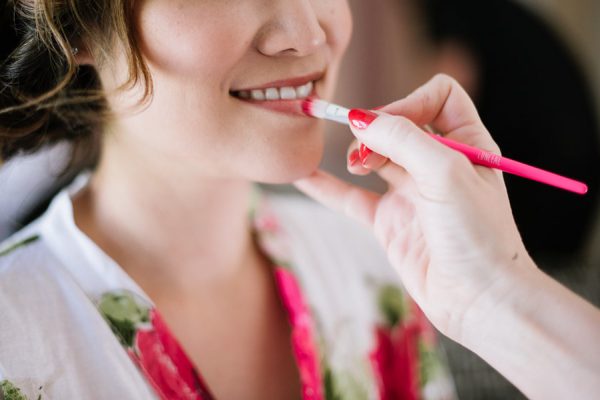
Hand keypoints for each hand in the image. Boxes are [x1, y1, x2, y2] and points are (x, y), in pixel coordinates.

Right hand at [294, 74, 535, 341]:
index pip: (437, 97)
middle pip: (398, 124)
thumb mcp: (446, 174)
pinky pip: (352, 198)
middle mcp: (438, 164)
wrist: (477, 300)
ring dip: (357, 153)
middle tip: (365, 148)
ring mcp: (411, 192)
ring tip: (356, 165)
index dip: (411, 102)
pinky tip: (304, 176)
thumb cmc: (478, 236)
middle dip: (377, 128)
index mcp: (467, 144)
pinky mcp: (390, 221)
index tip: (393, 125)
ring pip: (374, 156)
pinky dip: (328, 187)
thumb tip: (359, 118)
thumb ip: (403, 139)